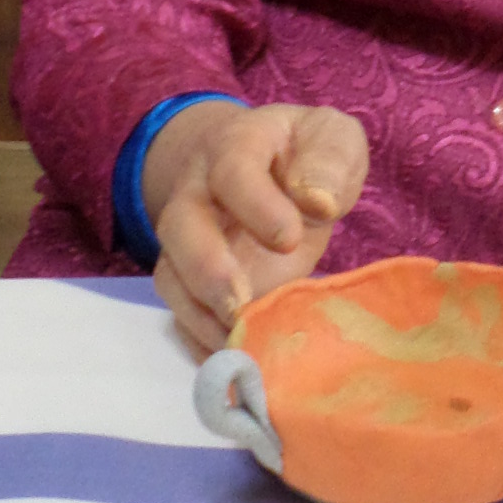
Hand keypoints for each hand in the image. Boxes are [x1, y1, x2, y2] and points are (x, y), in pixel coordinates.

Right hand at [143, 100, 369, 353]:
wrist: (266, 166)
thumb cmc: (305, 155)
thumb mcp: (331, 136)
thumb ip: (328, 158)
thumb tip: (316, 199)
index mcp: (236, 147)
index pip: (233, 170)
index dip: (256, 206)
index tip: (289, 237)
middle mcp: (198, 193)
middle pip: (180, 227)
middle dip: (206, 270)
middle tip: (241, 306)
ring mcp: (188, 240)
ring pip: (172, 276)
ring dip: (203, 315)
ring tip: (242, 346)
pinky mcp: (193, 282)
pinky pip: (183, 313)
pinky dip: (204, 341)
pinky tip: (235, 365)